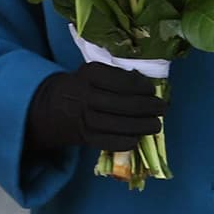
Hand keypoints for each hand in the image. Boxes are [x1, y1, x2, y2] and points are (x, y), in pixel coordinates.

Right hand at [24, 62, 167, 152]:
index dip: (141, 87)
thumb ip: (117, 76)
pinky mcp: (83, 137)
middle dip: (147, 107)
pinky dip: (125, 141)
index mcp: (90, 75)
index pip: (122, 81)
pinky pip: (107, 142)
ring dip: (141, 126)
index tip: (153, 90)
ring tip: (156, 124)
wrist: (51, 107)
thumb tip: (146, 84)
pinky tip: (138, 138)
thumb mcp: (95, 72)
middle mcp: (86, 96)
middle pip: (122, 104)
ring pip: (117, 124)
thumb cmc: (82, 85)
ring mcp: (83, 119)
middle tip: (162, 108)